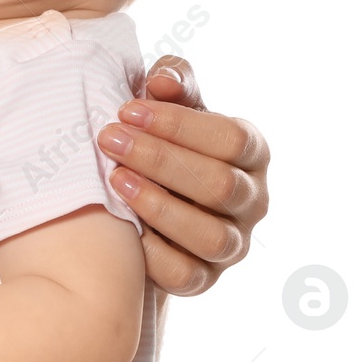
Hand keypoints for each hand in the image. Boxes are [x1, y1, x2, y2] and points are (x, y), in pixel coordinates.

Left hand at [97, 56, 270, 295]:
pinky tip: (122, 228)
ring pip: (210, 235)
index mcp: (251, 153)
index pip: (232, 138)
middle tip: (108, 139)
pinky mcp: (205, 279)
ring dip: (159, 206)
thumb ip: (170, 85)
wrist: (141, 204)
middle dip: (160, 159)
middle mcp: (252, 201)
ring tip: (114, 181)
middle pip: (220, 184)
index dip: (179, 124)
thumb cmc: (160, 142)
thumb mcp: (166, 108)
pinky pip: (186, 274)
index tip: (127, 110)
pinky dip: (153, 255)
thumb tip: (161, 82)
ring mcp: (233, 245)